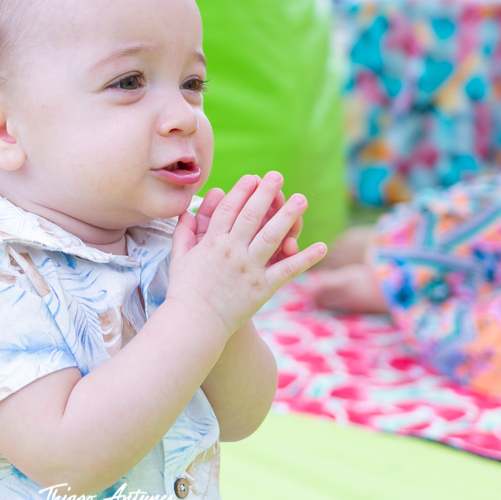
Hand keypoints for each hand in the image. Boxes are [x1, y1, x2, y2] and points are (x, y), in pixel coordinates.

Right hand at [167, 172, 325, 336]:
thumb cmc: (184, 291)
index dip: (242, 191)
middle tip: (278, 176)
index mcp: (213, 243)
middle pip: (252, 216)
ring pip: (272, 236)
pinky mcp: (262, 288)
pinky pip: (287, 270)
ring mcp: (249, 269)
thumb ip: (184, 232)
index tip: (253, 177)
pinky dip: (305, 258)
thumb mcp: (179, 258)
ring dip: (288, 216)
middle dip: (266, 193)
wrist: (194, 323)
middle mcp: (232, 252)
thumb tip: (187, 212)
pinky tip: (321, 247)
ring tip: (301, 199)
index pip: (229, 209)